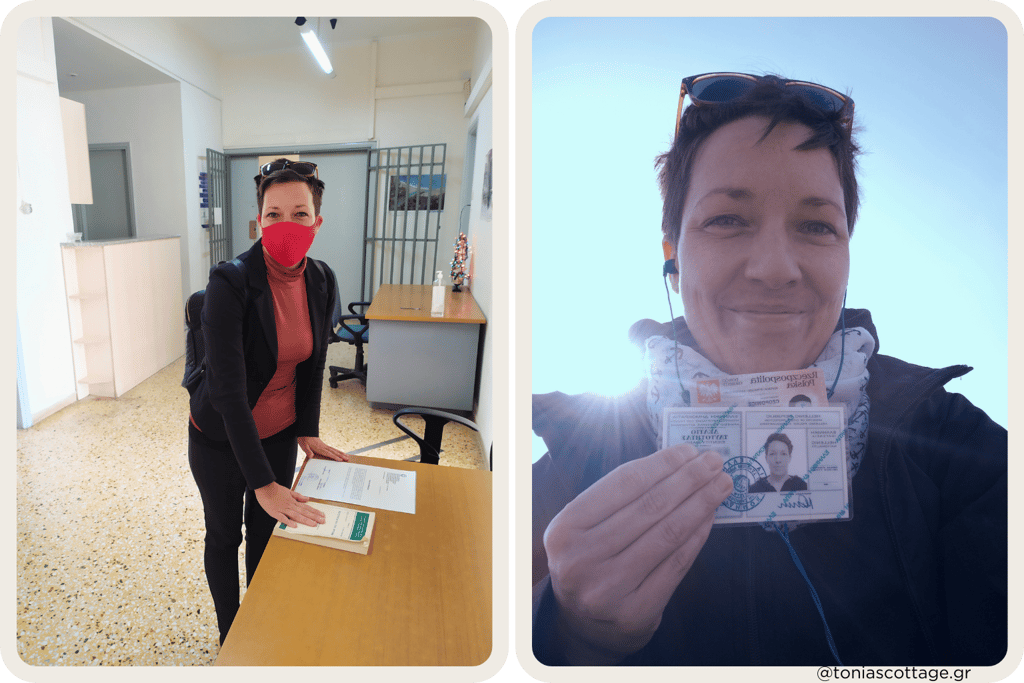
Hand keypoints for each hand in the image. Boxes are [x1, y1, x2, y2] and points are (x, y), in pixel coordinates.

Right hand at [254, 481, 326, 527]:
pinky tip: (295, 525)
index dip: (315, 512)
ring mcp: (283, 509)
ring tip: (314, 524)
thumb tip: (307, 499)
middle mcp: (290, 506)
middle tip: (322, 521)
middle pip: (304, 512)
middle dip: (314, 517)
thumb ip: (298, 496)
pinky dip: (289, 522)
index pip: (306, 508)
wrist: (265, 488)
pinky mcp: (275, 513)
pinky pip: (283, 518)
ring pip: (296, 516)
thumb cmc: (276, 490)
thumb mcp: (289, 491)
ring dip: (305, 520)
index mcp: (293, 502)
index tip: (322, 515)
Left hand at [297, 436, 348, 461]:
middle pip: (334, 451)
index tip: (340, 460)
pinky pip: (332, 449)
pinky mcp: (324, 445)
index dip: (334, 457)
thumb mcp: (304, 445)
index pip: (328, 453)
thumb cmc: (304, 439)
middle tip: (348, 458)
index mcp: (319, 448)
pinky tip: (339, 453)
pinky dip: (337, 451)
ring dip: (341, 453)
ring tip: (347, 456)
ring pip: (334, 450)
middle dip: (341, 455)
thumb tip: (311, 456)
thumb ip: (307, 451)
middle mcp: (323, 447)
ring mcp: (324, 446)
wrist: (305, 432)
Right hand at [543, 443, 733, 663]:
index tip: (689, 451)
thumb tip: (676, 463)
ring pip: (667, 533)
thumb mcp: (586, 527)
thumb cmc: (591, 561)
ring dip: (701, 503)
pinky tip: (710, 517)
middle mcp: (581, 558)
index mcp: (565, 528)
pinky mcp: (636, 612)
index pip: (623, 483)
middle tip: (715, 462)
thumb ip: (620, 499)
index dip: (661, 463)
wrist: (585, 624)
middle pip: (649, 506)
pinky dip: (698, 536)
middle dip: (689, 479)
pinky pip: (677, 564)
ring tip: (721, 485)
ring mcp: (608, 588)